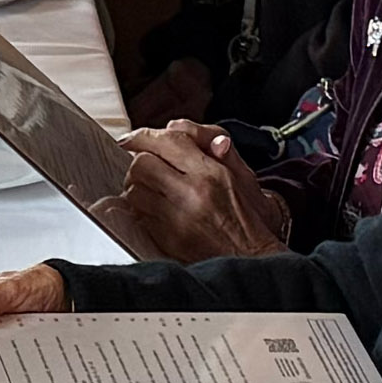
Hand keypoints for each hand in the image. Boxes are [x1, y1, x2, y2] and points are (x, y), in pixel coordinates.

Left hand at [114, 123, 288, 261]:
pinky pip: (139, 217)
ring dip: (137, 187)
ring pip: (134, 191)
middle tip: (146, 167)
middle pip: (142, 165)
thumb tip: (177, 127)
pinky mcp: (167, 240)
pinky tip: (154, 209)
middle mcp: (192, 194)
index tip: (132, 138)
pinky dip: (141, 210)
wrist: (249, 255)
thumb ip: (209, 146)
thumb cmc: (245, 214)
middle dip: (140, 163)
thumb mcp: (238, 173)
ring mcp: (176, 219)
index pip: (168, 142)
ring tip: (150, 189)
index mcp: (210, 173)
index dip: (143, 136)